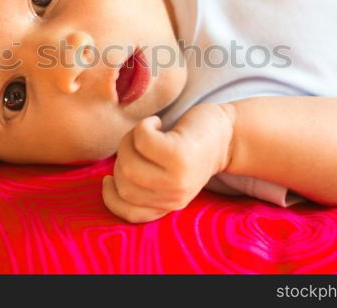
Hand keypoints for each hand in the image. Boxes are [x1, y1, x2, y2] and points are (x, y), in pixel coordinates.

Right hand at [102, 104, 234, 223]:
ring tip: (146, 131)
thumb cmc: (191, 150)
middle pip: (123, 182)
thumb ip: (146, 186)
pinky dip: (143, 126)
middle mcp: (174, 197)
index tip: (108, 178)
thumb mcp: (170, 176)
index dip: (110, 196)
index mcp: (170, 205)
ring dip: (129, 140)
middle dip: (121, 157)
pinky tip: (156, 123)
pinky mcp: (179, 154)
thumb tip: (109, 182)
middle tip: (137, 142)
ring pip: (127, 162)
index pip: (129, 213)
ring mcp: (177, 177)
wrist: (228, 133)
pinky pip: (142, 139)